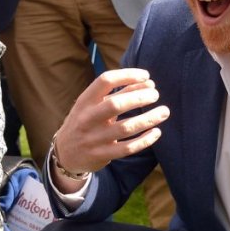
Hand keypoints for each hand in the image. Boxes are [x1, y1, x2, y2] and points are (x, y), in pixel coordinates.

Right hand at [52, 68, 169, 177]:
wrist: (65, 153)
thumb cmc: (85, 122)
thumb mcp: (94, 105)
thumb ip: (119, 93)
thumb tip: (148, 82)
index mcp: (85, 101)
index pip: (106, 81)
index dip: (128, 75)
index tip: (146, 76)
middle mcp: (87, 118)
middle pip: (116, 104)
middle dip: (140, 97)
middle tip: (155, 94)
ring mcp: (94, 138)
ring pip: (126, 128)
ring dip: (148, 118)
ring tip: (164, 111)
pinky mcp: (102, 155)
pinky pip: (128, 148)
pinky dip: (145, 140)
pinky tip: (156, 132)